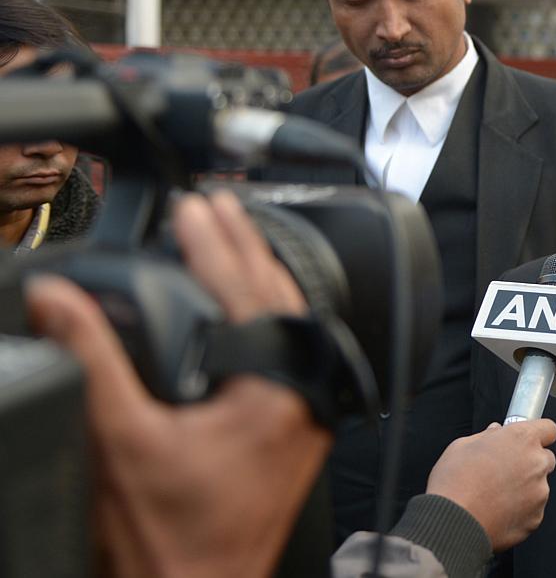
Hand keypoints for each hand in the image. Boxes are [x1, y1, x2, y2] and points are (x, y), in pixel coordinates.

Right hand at [24, 190, 327, 577]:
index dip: (215, 244)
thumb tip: (57, 296)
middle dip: (245, 249)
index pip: (250, 292)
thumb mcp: (118, 439)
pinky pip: (291, 357)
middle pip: (281, 301)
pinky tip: (247, 312)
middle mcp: (306, 401)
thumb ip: (90, 359)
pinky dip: (266, 321)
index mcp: (278, 392)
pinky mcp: (296, 436)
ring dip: (258, 281)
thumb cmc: (165, 538)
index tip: (193, 207)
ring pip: (293, 328)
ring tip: (231, 241)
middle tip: (216, 207)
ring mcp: (307, 419)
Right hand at [427, 418, 555, 551]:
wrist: (453, 521)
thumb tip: (495, 433)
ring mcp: (539, 492)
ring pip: (539, 486)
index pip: (549, 428)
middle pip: (546, 458)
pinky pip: (533, 510)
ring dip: (525, 488)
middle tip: (505, 470)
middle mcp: (537, 464)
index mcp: (522, 439)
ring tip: (495, 494)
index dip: (537, 434)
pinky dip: (521, 511)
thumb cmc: (454, 482)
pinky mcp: (536, 517)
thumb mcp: (463, 446)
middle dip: (530, 462)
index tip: (527, 440)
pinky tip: (498, 511)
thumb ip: (487, 436)